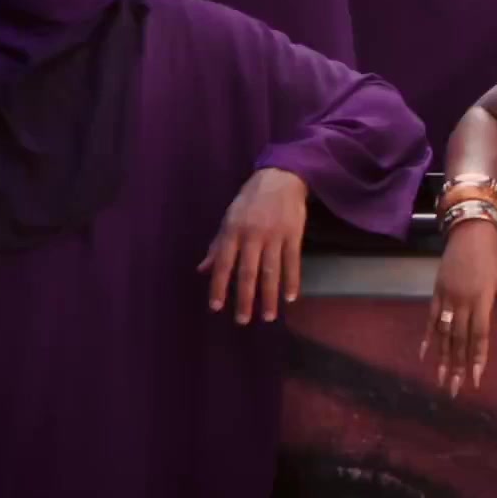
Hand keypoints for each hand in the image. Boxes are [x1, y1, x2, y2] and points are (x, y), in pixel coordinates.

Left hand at [198, 168, 307, 324]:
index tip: (216, 307)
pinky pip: (293, 262)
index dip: (219, 286)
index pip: (224, 264)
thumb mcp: (229, 218)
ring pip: (271, 271)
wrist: (281, 177)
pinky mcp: (294, 234)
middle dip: (245, 298)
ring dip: (269, 296)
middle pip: (248, 272)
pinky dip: (292, 281)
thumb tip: (202, 269)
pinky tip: (290, 298)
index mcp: (233, 231)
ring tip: (267, 316)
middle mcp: (253, 235)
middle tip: (243, 320)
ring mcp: (275, 235)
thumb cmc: (250, 200)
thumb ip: (218, 246)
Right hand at [421, 219, 496, 396]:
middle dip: (458, 366)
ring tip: (441, 378)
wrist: (470, 232)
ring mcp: (447, 298)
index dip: (478, 358)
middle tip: (454, 389)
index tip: (476, 379)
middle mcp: (462, 302)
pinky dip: (427, 336)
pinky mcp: (436, 293)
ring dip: (442, 357)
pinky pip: (431, 319)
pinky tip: (424, 353)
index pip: (480, 336)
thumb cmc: (494, 257)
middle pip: (460, 340)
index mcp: (482, 300)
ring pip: (444, 334)